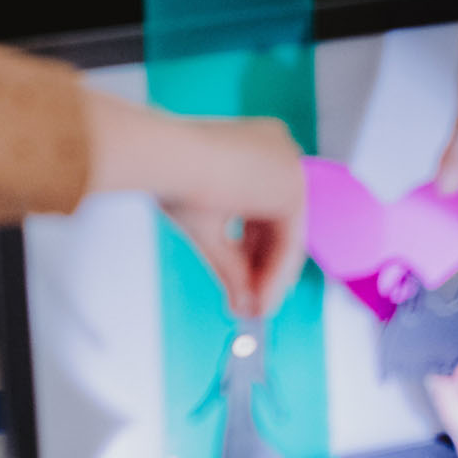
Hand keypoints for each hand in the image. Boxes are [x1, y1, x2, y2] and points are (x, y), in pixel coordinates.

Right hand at [86, 97, 304, 318]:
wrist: (165, 158)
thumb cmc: (172, 178)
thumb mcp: (205, 226)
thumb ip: (229, 262)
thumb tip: (241, 304)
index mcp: (255, 147)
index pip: (264, 209)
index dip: (253, 251)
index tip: (246, 285)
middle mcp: (278, 151)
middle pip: (278, 224)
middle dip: (262, 270)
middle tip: (250, 305)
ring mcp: (289, 166)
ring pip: (286, 237)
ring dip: (268, 279)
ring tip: (250, 311)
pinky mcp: (292, 186)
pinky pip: (289, 242)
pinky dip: (274, 275)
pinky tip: (257, 301)